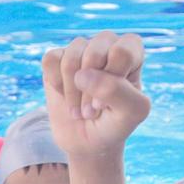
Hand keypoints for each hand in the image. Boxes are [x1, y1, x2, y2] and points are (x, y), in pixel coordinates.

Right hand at [41, 31, 148, 156]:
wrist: (87, 140)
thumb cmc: (114, 123)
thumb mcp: (131, 113)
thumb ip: (117, 91)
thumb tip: (82, 74)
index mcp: (131, 50)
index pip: (122, 52)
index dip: (112, 81)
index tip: (108, 103)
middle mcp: (107, 43)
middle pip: (94, 53)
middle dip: (89, 90)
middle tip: (91, 110)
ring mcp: (80, 49)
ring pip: (71, 58)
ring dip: (72, 92)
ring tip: (79, 108)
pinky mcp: (57, 57)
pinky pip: (51, 60)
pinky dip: (56, 84)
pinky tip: (64, 94)